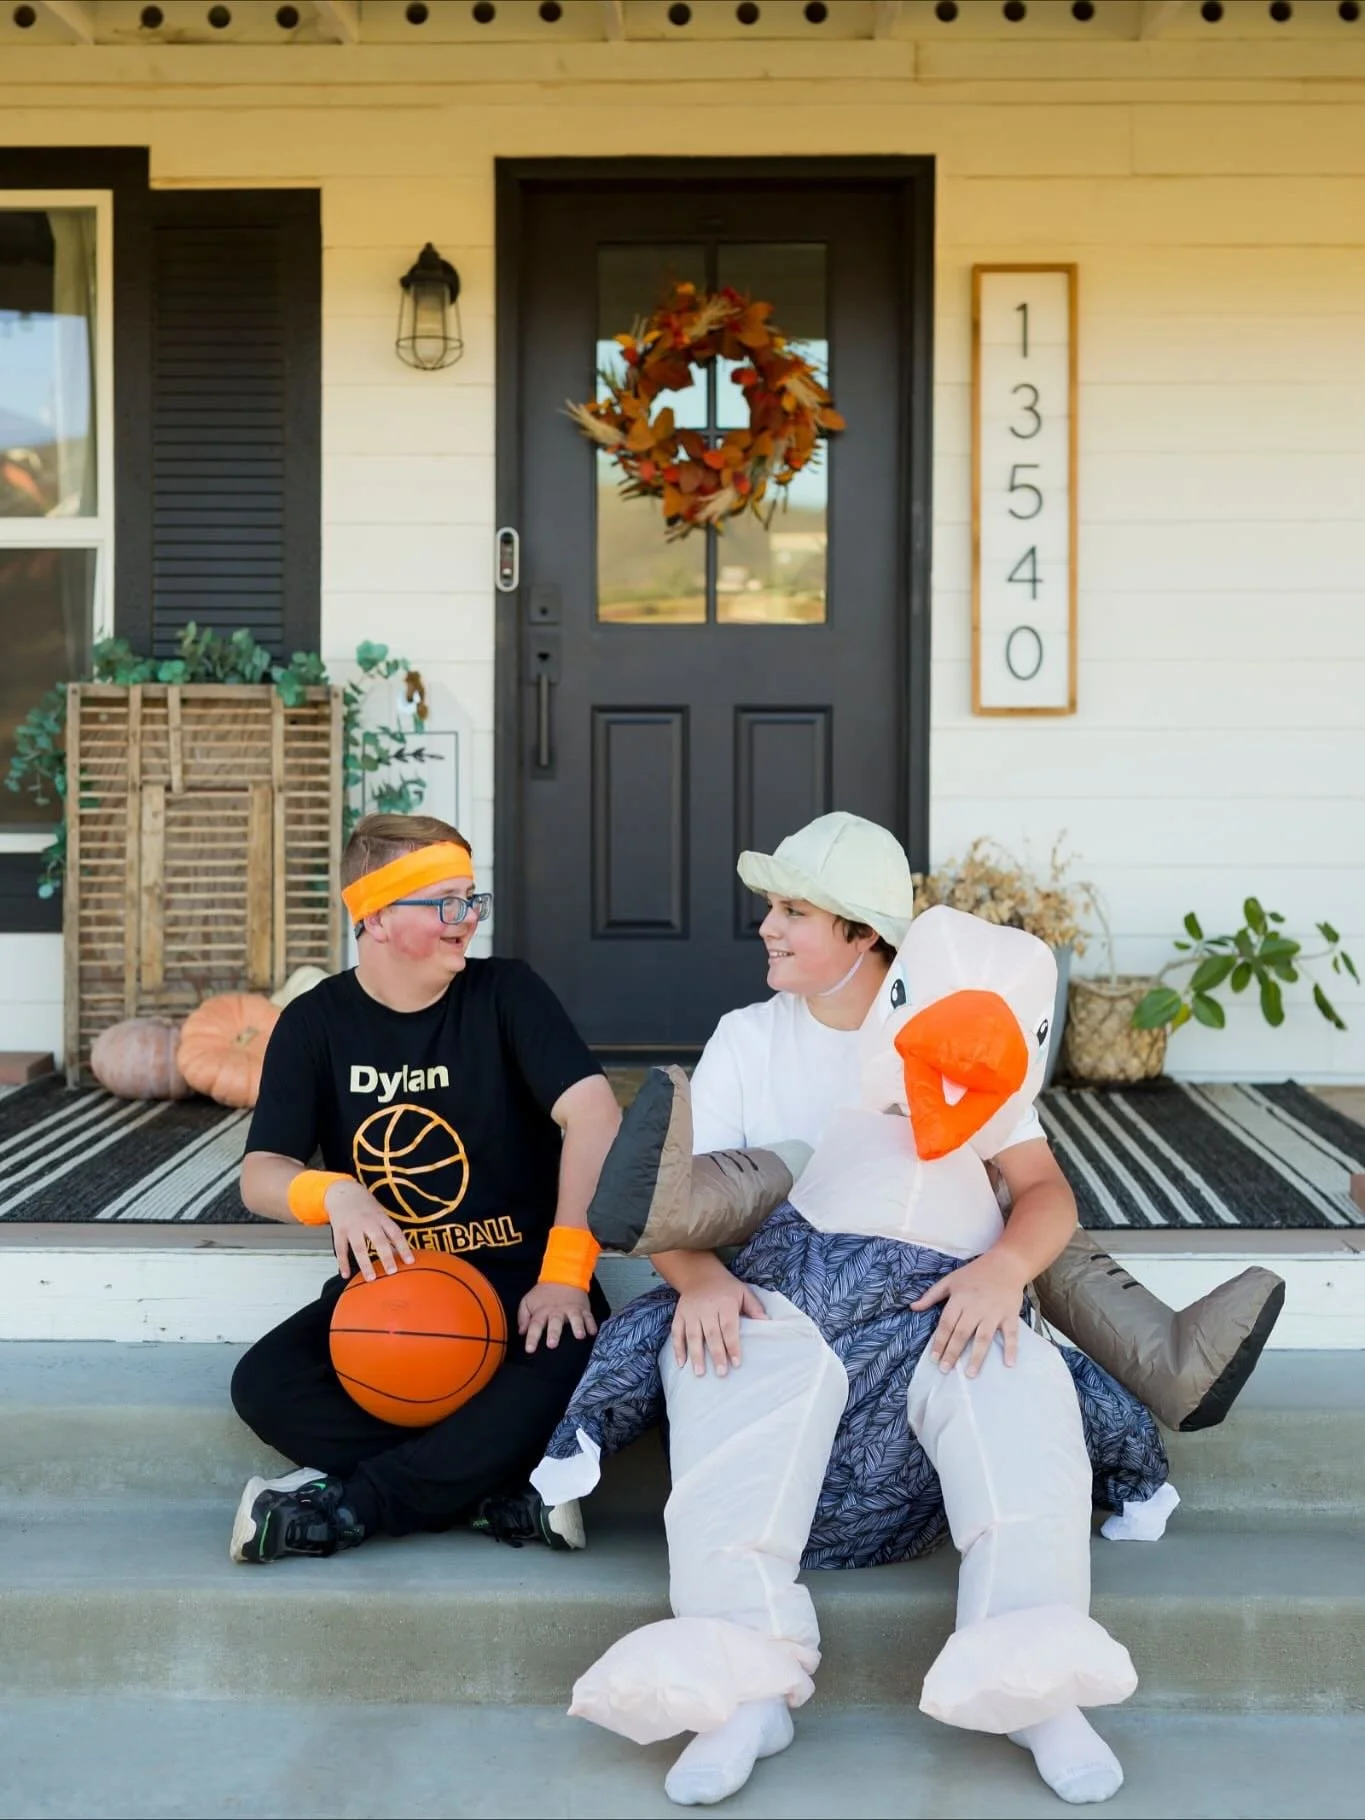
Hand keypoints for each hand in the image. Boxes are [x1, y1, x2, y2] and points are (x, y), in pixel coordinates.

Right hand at [324, 1180, 413, 1281]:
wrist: (342, 1192)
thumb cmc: (365, 1206)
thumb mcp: (379, 1213)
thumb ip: (388, 1230)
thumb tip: (400, 1252)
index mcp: (380, 1218)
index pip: (395, 1233)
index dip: (403, 1247)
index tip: (410, 1261)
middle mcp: (367, 1222)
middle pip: (378, 1240)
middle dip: (386, 1256)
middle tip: (392, 1272)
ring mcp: (352, 1227)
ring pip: (359, 1247)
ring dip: (365, 1263)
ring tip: (371, 1278)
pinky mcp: (338, 1231)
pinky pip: (341, 1249)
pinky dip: (343, 1262)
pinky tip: (345, 1275)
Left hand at [518, 1282, 597, 1353]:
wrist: (563, 1275)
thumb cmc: (544, 1293)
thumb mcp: (528, 1301)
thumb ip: (523, 1317)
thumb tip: (521, 1332)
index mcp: (542, 1311)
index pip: (535, 1325)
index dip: (532, 1337)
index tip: (530, 1349)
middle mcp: (557, 1311)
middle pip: (555, 1323)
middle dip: (554, 1333)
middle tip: (552, 1345)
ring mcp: (571, 1309)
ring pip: (575, 1318)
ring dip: (577, 1327)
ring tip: (579, 1336)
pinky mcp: (583, 1308)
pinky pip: (588, 1316)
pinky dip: (591, 1324)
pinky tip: (593, 1332)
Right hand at [671, 1272, 768, 1377]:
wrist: (700, 1274)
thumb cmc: (726, 1288)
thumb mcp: (743, 1292)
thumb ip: (754, 1307)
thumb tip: (767, 1322)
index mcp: (724, 1303)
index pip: (729, 1327)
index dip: (732, 1345)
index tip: (736, 1363)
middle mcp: (706, 1308)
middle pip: (711, 1334)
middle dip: (716, 1354)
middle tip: (721, 1372)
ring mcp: (691, 1312)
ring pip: (693, 1335)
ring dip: (696, 1355)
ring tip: (700, 1372)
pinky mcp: (679, 1314)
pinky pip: (677, 1332)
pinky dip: (677, 1348)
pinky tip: (681, 1363)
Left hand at [910, 1250, 1027, 1377]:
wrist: (1006, 1264)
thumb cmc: (975, 1273)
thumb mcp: (950, 1280)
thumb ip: (931, 1295)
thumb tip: (913, 1307)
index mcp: (959, 1299)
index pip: (946, 1324)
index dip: (939, 1341)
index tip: (933, 1358)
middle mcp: (975, 1307)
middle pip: (962, 1333)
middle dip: (953, 1352)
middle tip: (945, 1369)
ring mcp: (993, 1313)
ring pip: (983, 1337)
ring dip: (977, 1356)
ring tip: (970, 1374)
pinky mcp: (1010, 1315)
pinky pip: (1011, 1334)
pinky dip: (1011, 1349)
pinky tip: (1008, 1363)